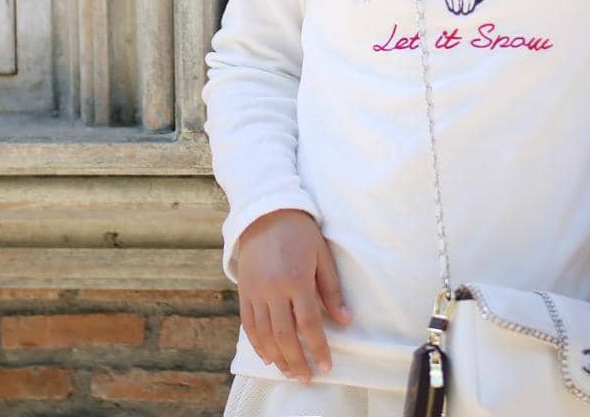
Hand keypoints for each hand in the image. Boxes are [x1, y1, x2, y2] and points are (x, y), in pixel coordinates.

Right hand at [235, 208, 352, 382]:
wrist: (265, 212)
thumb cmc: (300, 232)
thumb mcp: (322, 256)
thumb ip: (332, 289)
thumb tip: (345, 320)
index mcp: (296, 279)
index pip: (308, 323)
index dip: (317, 348)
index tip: (326, 365)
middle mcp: (273, 289)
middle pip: (284, 335)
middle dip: (296, 360)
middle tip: (306, 377)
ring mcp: (255, 291)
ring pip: (264, 334)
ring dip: (277, 357)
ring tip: (289, 372)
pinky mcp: (244, 291)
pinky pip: (248, 324)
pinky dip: (257, 343)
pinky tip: (267, 356)